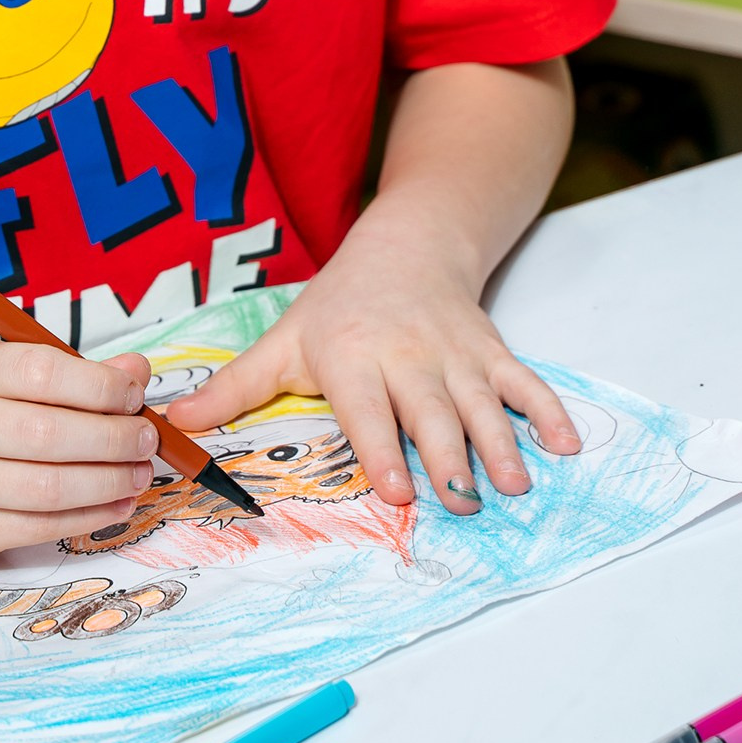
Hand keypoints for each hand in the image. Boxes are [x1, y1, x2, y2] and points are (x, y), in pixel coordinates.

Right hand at [0, 342, 156, 558]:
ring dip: (110, 482)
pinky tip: (115, 504)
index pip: (43, 372)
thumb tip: (137, 370)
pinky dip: (88, 517)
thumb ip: (65, 370)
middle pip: (53, 434)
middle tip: (146, 439)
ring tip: (138, 473)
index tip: (134, 394)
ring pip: (51, 488)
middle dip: (116, 438)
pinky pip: (39, 527)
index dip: (101, 384)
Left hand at [165, 224, 579, 517]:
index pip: (366, 408)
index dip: (382, 448)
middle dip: (448, 454)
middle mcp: (405, 354)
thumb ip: (236, 388)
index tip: (398, 490)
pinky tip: (568, 445)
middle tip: (464, 499)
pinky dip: (548, 410)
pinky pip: (524, 380)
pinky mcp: (491, 349)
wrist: (405, 243)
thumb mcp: (284, 340)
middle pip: (429, 410)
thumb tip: (173, 427)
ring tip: (515, 485)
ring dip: (501, 443)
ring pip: (481, 401)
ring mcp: (455, 352)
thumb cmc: (338, 305)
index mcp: (351, 356)